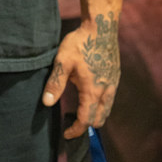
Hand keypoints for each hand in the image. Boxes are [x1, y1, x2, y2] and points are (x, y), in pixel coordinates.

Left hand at [42, 12, 120, 138]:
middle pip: (99, 119)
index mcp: (93, 90)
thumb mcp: (63, 62)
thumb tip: (46, 103)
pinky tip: (91, 95)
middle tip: (73, 123)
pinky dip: (101, 104)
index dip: (76, 130)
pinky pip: (110, 98)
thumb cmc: (80, 43)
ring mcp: (113, 83)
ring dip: (95, 115)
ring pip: (107, 109)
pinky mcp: (115, 76)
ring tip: (81, 111)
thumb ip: (56, 83)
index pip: (86, 120)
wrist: (101, 27)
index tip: (66, 133)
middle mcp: (106, 90)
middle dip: (87, 125)